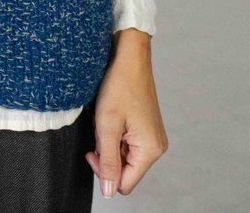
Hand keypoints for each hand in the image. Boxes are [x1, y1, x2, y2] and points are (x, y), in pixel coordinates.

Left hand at [85, 32, 168, 197]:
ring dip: (110, 143)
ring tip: (107, 120)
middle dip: (107, 154)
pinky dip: (115, 134)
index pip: (124, 183)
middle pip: (125, 171)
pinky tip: (113, 117)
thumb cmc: (120, 85)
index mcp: (150, 150)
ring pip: (124, 156)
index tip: (92, 150)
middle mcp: (156, 147)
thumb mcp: (107, 125)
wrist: (130, 57)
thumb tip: (109, 192)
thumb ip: (107, 161)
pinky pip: (127, 143)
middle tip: (100, 130)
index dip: (104, 172)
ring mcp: (153, 137)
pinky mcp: (147, 129)